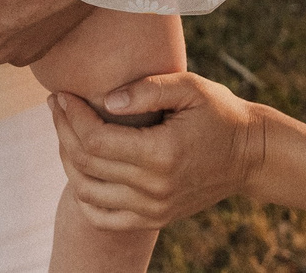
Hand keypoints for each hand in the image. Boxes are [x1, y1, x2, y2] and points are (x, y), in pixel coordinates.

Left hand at [49, 73, 269, 230]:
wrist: (250, 155)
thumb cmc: (220, 113)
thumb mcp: (191, 87)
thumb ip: (148, 89)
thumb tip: (106, 99)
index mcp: (162, 154)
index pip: (96, 140)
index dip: (72, 116)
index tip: (61, 93)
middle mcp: (155, 188)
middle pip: (87, 164)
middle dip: (63, 130)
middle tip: (55, 104)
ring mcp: (154, 209)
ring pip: (89, 191)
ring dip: (67, 160)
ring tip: (64, 130)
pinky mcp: (155, 218)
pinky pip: (104, 218)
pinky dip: (84, 196)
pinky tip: (79, 169)